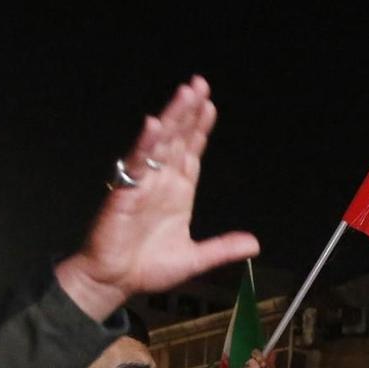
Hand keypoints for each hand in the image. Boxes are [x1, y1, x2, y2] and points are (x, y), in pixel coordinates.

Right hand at [54, 77, 259, 319]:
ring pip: (160, 143)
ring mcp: (143, 184)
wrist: (114, 283)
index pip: (191, 152)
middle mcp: (162, 182)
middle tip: (199, 85)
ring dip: (173, 118)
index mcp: (178, 192)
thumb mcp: (195, 258)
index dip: (200, 129)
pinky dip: (146, 144)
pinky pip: (136, 164)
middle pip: (178, 139)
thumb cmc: (147, 268)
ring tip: (185, 94)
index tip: (210, 106)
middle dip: (189, 112)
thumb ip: (223, 248)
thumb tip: (255, 244)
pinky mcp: (125, 192)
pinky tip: (155, 125)